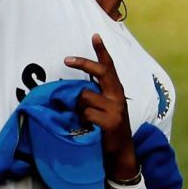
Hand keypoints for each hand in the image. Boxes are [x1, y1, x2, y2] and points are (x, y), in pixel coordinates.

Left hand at [64, 34, 138, 183]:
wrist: (121, 152)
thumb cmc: (108, 129)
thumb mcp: (106, 109)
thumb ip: (95, 96)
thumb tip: (73, 90)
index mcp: (117, 91)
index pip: (110, 67)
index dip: (102, 51)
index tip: (95, 36)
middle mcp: (118, 96)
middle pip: (100, 72)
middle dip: (83, 64)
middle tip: (66, 60)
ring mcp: (115, 108)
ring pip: (85, 96)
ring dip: (77, 106)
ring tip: (81, 117)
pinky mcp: (110, 121)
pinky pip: (86, 113)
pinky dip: (81, 119)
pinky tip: (86, 126)